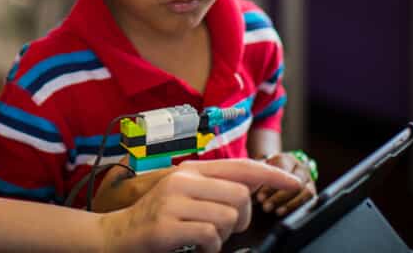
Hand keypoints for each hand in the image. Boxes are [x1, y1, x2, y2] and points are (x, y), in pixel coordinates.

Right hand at [98, 158, 300, 252]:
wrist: (117, 234)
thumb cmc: (157, 216)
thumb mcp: (184, 193)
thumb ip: (213, 187)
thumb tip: (249, 189)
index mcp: (191, 170)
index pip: (241, 167)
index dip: (272, 175)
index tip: (295, 183)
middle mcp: (184, 180)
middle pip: (240, 196)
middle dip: (241, 219)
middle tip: (223, 229)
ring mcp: (174, 201)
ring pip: (228, 218)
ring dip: (222, 235)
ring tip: (202, 237)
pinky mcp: (167, 225)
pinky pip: (210, 236)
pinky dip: (209, 247)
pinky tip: (194, 245)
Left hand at [254, 152, 316, 216]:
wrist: (280, 174)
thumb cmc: (265, 174)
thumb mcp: (260, 171)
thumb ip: (255, 177)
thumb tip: (248, 193)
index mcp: (286, 159)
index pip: (282, 168)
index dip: (270, 184)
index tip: (259, 197)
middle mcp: (300, 167)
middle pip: (295, 180)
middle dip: (280, 196)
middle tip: (265, 207)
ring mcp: (309, 179)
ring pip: (305, 191)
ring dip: (291, 203)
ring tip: (277, 212)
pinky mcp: (313, 192)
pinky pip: (310, 200)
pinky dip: (298, 208)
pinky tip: (286, 213)